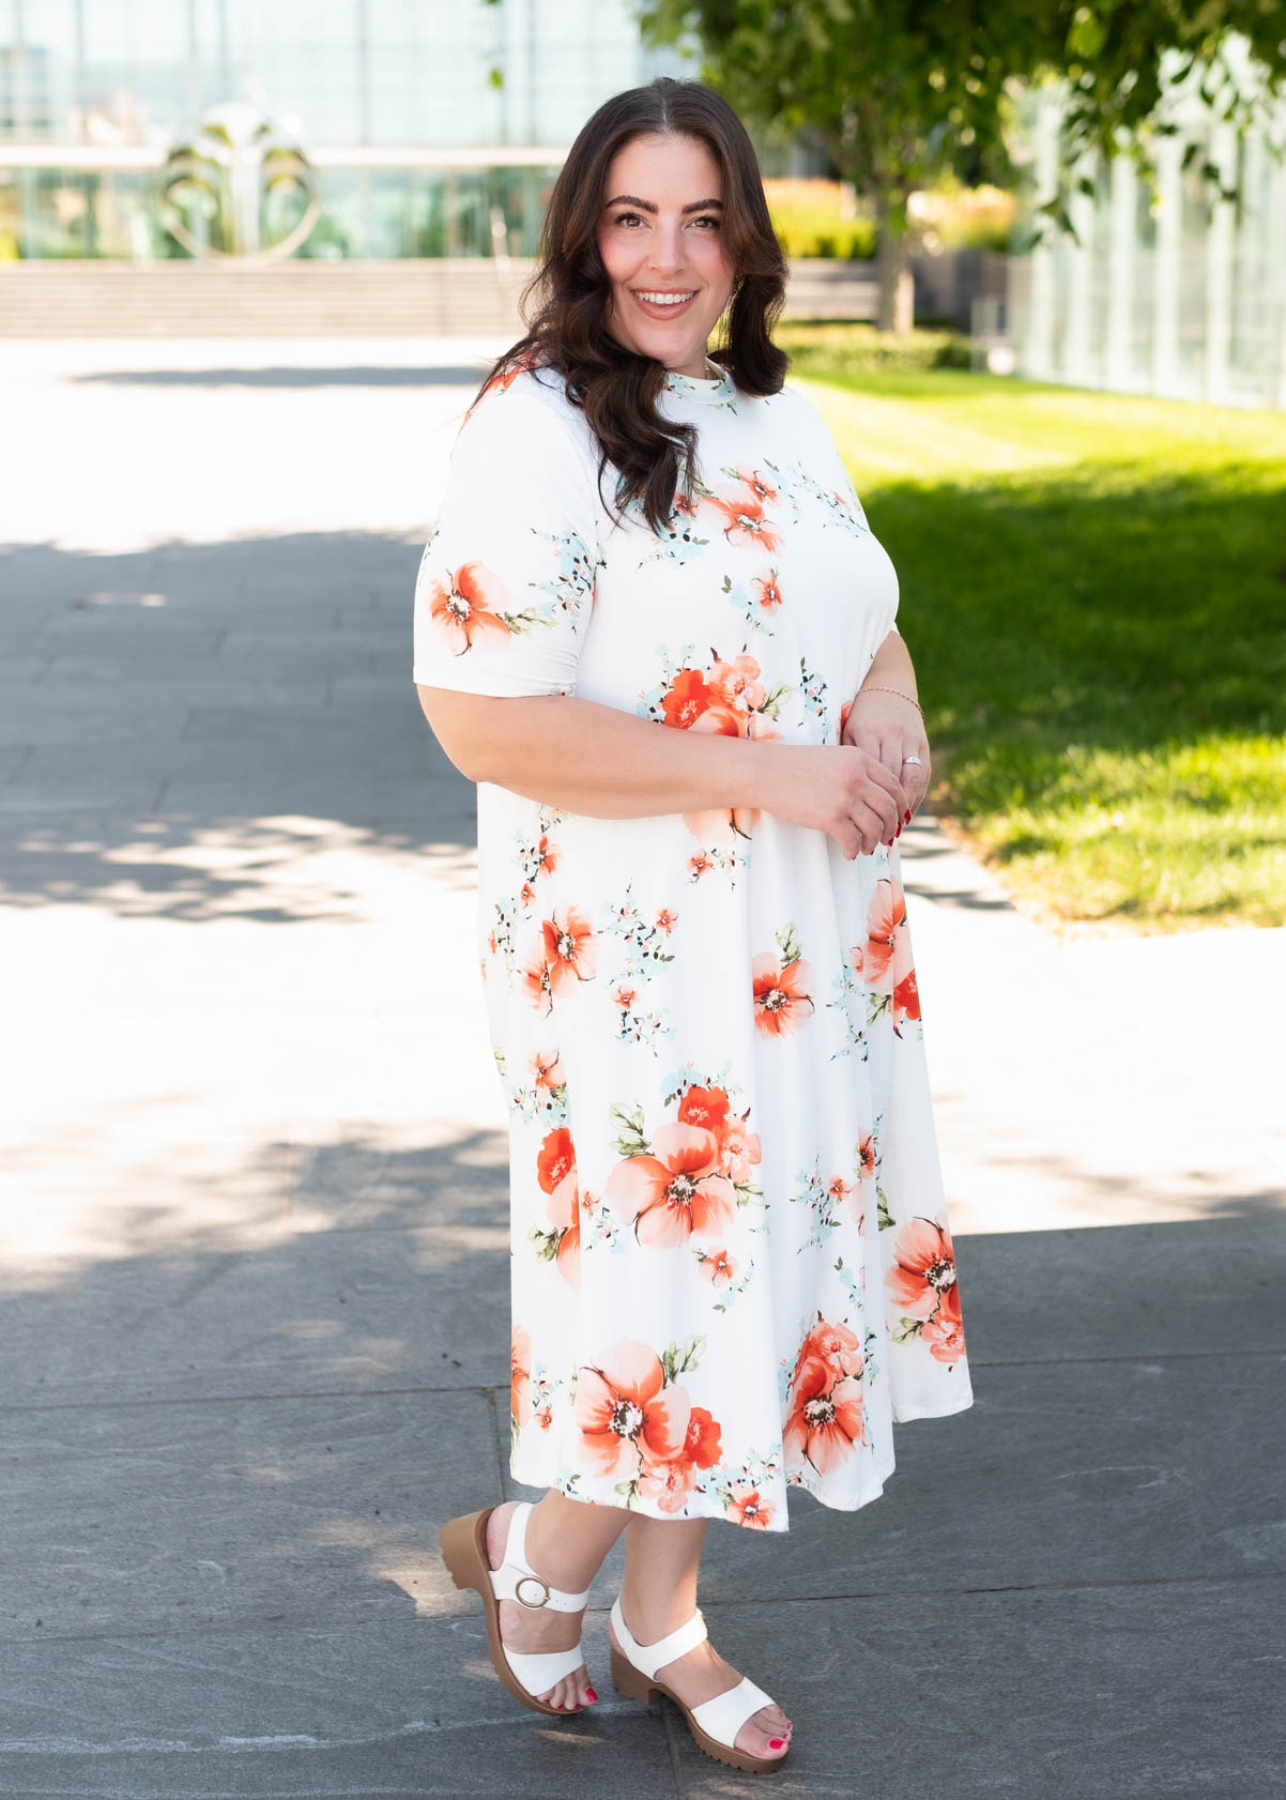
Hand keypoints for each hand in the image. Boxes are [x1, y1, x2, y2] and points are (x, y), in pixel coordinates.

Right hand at [760, 743, 910, 859]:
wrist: (766, 772)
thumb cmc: (794, 766)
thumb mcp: (832, 757)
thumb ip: (856, 771)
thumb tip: (873, 799)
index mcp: (860, 759)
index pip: (893, 785)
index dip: (900, 805)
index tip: (898, 818)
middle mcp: (857, 777)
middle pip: (889, 808)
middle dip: (890, 827)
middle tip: (886, 838)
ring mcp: (845, 798)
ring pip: (874, 827)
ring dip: (873, 842)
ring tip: (866, 848)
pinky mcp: (830, 818)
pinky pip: (853, 840)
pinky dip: (854, 850)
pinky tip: (849, 853)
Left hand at [840, 686, 929, 823]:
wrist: (887, 686)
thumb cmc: (858, 716)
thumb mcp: (846, 732)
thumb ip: (845, 759)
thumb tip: (836, 796)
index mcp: (868, 731)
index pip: (870, 774)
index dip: (866, 801)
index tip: (858, 824)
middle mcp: (892, 734)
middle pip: (892, 780)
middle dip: (886, 811)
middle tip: (877, 836)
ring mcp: (911, 738)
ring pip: (911, 779)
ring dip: (904, 808)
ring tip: (894, 830)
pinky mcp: (924, 742)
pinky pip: (923, 774)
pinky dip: (916, 796)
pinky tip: (907, 813)